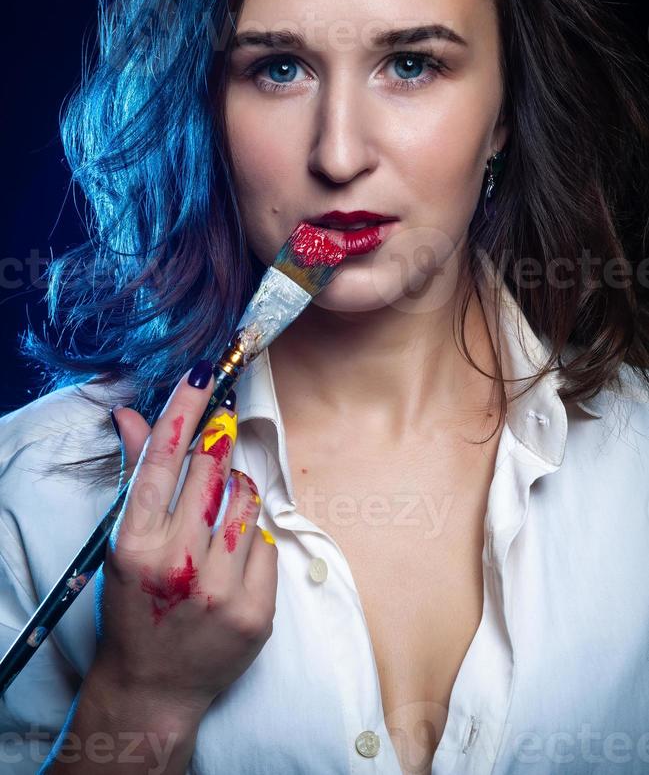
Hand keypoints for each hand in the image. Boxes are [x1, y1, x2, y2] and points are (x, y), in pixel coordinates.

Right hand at [93, 362, 277, 721]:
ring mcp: (219, 590)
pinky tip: (232, 557)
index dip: (186, 406)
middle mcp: (177, 564)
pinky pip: (268, 541)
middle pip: (212, 471)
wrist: (152, 688)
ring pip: (246, 500)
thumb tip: (132, 414)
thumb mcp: (123, 542)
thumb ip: (136, 476)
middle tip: (215, 446)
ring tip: (219, 517)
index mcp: (135, 543)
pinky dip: (253, 538)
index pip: (163, 457)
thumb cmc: (133, 607)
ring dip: (236, 494)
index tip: (206, 371)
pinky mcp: (255, 612)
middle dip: (216, 450)